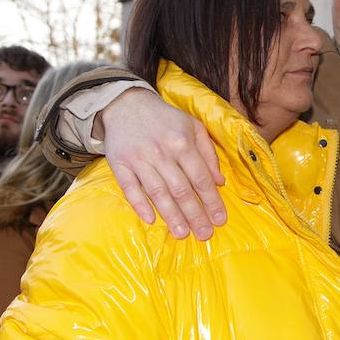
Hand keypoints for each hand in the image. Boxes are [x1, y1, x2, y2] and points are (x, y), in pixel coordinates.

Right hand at [102, 88, 225, 239]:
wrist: (127, 104)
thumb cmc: (165, 119)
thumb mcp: (193, 126)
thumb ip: (208, 153)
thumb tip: (220, 182)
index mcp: (182, 142)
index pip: (200, 178)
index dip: (211, 201)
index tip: (220, 220)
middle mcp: (161, 152)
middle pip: (181, 189)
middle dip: (195, 215)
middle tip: (204, 234)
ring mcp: (139, 159)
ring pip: (158, 192)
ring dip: (171, 215)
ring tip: (182, 234)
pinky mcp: (119, 164)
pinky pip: (130, 188)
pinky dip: (139, 204)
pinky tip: (150, 220)